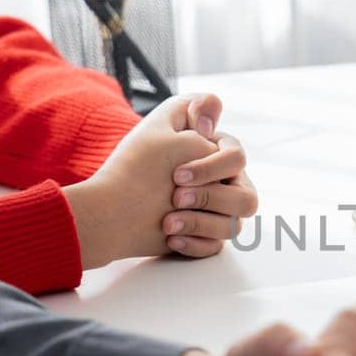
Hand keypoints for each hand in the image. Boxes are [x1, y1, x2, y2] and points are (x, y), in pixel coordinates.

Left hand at [64, 95, 256, 267]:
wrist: (109, 209)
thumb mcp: (161, 123)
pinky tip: (170, 237)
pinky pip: (215, 247)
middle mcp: (221, 183)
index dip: (211, 167)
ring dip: (201, 223)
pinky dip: (194, 243)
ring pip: (234, 226)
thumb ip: (197, 107)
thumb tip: (215, 117)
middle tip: (176, 197)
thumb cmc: (136, 164)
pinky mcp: (203, 238)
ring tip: (168, 222)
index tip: (177, 174)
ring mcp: (214, 213)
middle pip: (247, 198)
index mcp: (215, 154)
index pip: (238, 159)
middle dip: (210, 198)